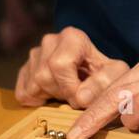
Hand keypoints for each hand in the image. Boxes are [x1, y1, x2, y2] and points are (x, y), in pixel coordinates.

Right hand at [14, 27, 129, 107]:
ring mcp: (34, 55)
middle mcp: (49, 41)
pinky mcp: (25, 70)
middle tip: (76, 96)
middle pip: (45, 76)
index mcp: (72, 37)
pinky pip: (23, 93)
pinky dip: (37, 101)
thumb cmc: (106, 72)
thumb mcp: (115, 75)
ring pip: (32, 86)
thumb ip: (103, 84)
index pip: (59, 64)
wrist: (95, 72)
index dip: (70, 87)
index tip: (82, 97)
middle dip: (61, 94)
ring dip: (51, 97)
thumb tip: (81, 97)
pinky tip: (53, 95)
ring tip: (67, 93)